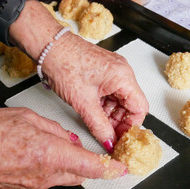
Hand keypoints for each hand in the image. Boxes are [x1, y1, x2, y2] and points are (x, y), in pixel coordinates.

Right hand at [0, 108, 126, 188]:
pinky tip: (42, 156)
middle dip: (88, 165)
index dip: (110, 169)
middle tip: (86, 152)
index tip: (121, 169)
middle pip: (81, 175)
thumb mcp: (31, 118)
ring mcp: (36, 184)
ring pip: (66, 178)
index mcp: (52, 154)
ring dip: (70, 166)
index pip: (92, 166)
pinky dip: (53, 170)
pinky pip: (49, 181)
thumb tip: (68, 139)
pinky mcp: (26, 188)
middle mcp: (46, 174)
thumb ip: (56, 131)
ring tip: (58, 149)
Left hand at [9, 1, 148, 151]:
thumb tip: (108, 140)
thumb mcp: (83, 102)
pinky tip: (95, 112)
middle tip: (108, 134)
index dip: (131, 126)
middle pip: (131, 105)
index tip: (120, 136)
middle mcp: (122, 72)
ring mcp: (114, 71)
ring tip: (98, 124)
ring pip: (121, 101)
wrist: (49, 48)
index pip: (140, 108)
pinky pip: (112, 93)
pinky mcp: (104, 73)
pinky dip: (105, 106)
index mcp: (123, 76)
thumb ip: (99, 126)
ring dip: (111, 115)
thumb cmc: (63, 64)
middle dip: (120, 122)